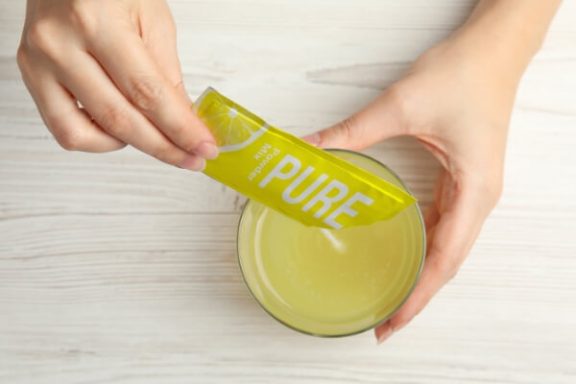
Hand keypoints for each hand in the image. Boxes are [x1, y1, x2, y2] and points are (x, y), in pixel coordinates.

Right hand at [17, 0, 216, 170]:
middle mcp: (60, 44)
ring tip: (155, 136)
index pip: (146, 93)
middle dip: (164, 147)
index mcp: (96, 21)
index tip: (203, 147)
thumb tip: (183, 120)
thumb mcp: (152, 16)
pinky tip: (120, 129)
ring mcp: (39, 62)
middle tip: (191, 158)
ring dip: (131, 146)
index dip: (179, 128)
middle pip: (119, 119)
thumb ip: (167, 72)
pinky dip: (97, 140)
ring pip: (87, 134)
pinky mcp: (31, 76)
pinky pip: (64, 130)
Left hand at [305, 36, 515, 342]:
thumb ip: (352, 132)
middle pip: (448, 263)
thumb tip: (309, 149)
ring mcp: (473, 191)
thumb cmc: (462, 75)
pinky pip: (444, 226)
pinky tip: (403, 254)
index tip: (391, 323)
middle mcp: (478, 199)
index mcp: (475, 192)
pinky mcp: (462, 180)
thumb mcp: (401, 105)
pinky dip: (424, 247)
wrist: (491, 49)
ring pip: (447, 247)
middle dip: (417, 296)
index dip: (418, 297)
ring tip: (390, 297)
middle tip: (382, 321)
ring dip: (421, 275)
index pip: (445, 261)